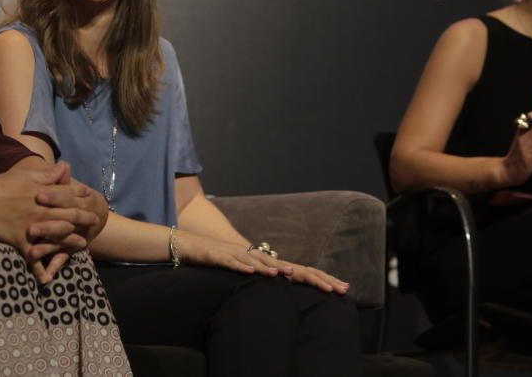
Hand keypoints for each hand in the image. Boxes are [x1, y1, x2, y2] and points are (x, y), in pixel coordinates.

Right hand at [0, 163, 99, 282]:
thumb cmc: (2, 184)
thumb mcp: (27, 175)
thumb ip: (48, 175)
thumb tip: (65, 167)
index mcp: (45, 195)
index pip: (68, 195)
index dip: (81, 196)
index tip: (90, 197)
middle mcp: (43, 212)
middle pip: (69, 217)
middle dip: (84, 219)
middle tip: (95, 221)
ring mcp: (34, 229)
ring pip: (58, 238)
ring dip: (71, 242)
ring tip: (82, 245)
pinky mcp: (22, 242)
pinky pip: (33, 259)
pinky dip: (40, 270)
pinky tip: (47, 279)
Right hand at [171, 230, 348, 292]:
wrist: (190, 244)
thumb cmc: (220, 259)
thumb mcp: (247, 270)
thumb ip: (265, 275)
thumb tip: (285, 285)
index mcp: (266, 262)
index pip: (298, 271)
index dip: (320, 278)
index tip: (341, 288)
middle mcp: (257, 256)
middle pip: (290, 267)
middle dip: (314, 277)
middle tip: (337, 288)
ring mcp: (239, 255)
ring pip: (262, 263)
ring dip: (277, 270)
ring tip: (294, 277)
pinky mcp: (221, 257)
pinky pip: (234, 263)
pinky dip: (245, 267)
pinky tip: (255, 272)